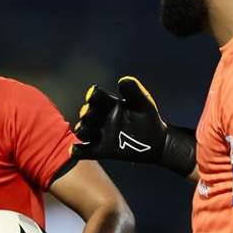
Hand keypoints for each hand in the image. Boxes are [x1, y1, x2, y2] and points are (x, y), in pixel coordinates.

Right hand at [71, 77, 195, 177]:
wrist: (156, 142)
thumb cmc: (149, 119)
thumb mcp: (144, 103)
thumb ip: (134, 91)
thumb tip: (122, 80)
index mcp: (109, 104)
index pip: (95, 97)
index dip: (92, 95)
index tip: (94, 95)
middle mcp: (102, 118)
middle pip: (86, 113)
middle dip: (86, 113)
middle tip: (90, 115)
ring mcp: (100, 134)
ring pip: (82, 132)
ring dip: (82, 130)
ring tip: (87, 131)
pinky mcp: (101, 150)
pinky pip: (83, 151)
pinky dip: (77, 151)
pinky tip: (77, 150)